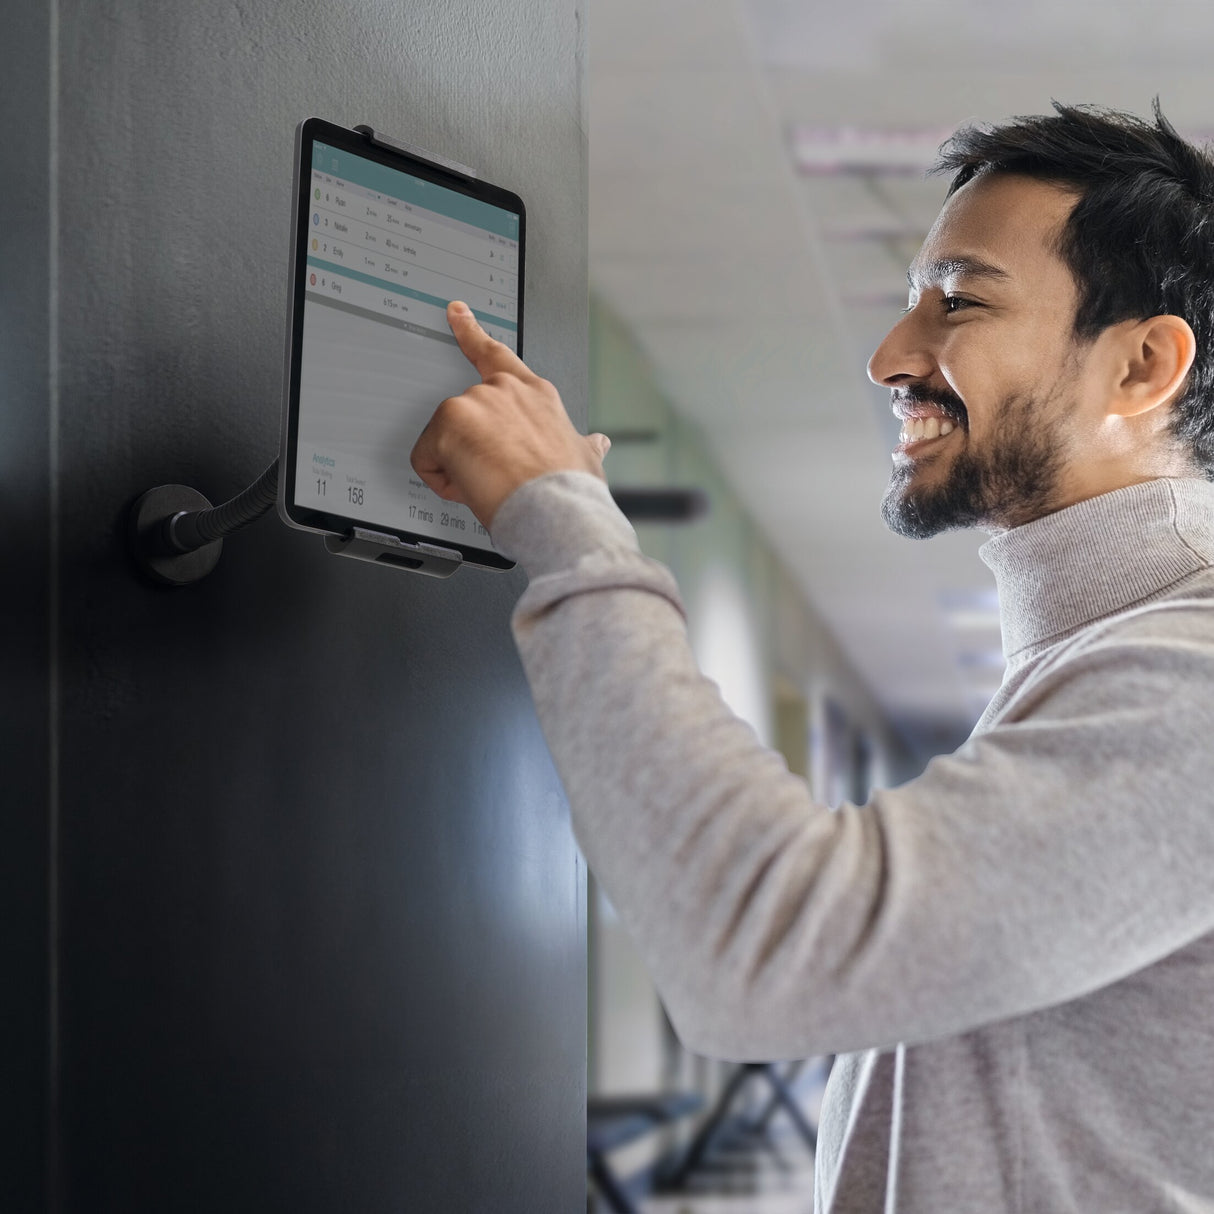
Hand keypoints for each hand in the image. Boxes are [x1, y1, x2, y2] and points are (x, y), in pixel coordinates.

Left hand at [411, 302, 610, 528]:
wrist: (556, 510)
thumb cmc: (570, 490)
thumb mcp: (585, 460)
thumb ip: (584, 445)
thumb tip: (598, 444)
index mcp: (536, 394)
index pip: (497, 355)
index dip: (471, 332)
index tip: (456, 313)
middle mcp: (504, 390)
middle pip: (464, 416)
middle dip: (470, 448)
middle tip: (499, 476)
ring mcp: (475, 401)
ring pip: (445, 439)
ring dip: (459, 466)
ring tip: (494, 485)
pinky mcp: (449, 421)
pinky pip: (426, 458)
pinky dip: (441, 479)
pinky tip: (472, 487)